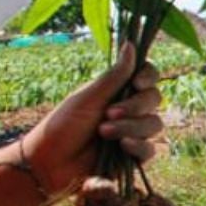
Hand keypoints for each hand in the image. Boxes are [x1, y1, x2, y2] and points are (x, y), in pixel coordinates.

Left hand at [19, 42, 164, 200]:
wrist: (50, 162)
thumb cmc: (63, 125)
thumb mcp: (89, 97)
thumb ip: (114, 75)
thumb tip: (130, 43)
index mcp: (118, 90)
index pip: (147, 76)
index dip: (148, 77)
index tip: (137, 82)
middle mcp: (129, 109)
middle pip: (154, 99)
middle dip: (135, 106)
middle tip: (109, 113)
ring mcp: (132, 132)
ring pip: (153, 123)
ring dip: (131, 127)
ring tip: (104, 132)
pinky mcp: (133, 156)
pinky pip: (150, 149)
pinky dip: (138, 146)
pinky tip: (122, 146)